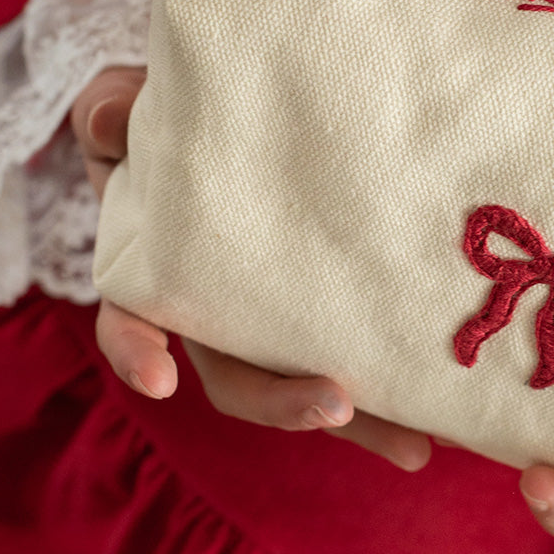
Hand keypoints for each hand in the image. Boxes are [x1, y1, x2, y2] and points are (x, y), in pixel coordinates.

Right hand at [71, 67, 431, 470]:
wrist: (237, 110)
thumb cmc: (169, 116)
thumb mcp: (130, 108)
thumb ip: (113, 112)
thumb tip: (103, 124)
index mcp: (158, 269)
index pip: (133, 319)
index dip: (137, 351)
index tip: (159, 381)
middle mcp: (217, 308)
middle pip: (238, 374)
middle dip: (282, 402)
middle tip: (336, 406)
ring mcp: (277, 312)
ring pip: (310, 378)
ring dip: (360, 419)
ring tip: (416, 444)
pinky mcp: (335, 300)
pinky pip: (364, 347)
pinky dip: (402, 382)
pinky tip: (450, 404)